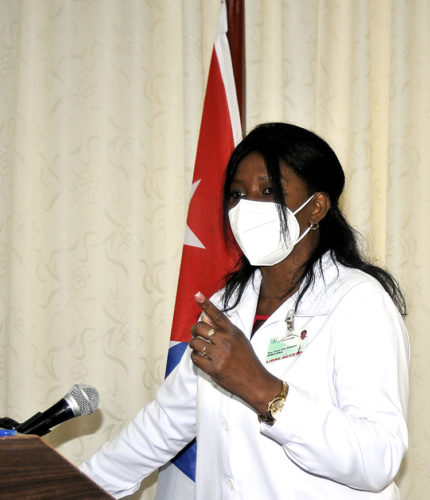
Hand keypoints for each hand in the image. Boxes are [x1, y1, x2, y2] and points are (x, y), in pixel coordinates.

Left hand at [189, 292, 281, 413]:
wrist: (255, 381)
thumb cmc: (247, 359)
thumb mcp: (239, 340)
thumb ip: (221, 328)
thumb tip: (204, 315)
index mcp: (233, 332)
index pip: (217, 314)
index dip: (206, 304)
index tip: (197, 295)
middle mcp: (226, 341)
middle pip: (200, 327)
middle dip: (194, 330)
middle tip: (196, 334)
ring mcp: (220, 355)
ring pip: (195, 342)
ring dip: (194, 344)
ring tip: (200, 348)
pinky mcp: (214, 369)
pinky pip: (195, 357)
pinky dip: (195, 357)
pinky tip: (202, 359)